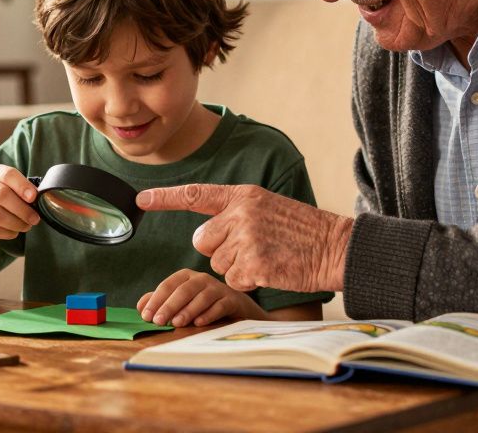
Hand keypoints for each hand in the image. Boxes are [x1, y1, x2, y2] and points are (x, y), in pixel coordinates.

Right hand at [0, 164, 39, 246]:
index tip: (34, 197)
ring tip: (26, 226)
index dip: (22, 185)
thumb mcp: (11, 190)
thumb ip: (24, 191)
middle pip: (1, 194)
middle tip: (35, 219)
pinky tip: (14, 232)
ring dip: (16, 223)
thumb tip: (40, 198)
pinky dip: (7, 233)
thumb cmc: (1, 201)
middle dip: (22, 209)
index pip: (8, 174)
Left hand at [137, 184, 352, 292]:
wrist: (336, 248)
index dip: (166, 197)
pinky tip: (270, 270)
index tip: (140, 198)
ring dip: (237, 268)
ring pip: (217, 264)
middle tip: (252, 248)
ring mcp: (246, 239)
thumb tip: (203, 238)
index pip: (197, 195)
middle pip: (202, 241)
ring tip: (267, 257)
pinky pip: (231, 280)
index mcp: (243, 196)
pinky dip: (248, 282)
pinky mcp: (253, 265)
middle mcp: (240, 213)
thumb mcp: (267, 208)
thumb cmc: (303, 231)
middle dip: (219, 250)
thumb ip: (235, 215)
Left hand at [137, 269, 263, 326]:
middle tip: (158, 321)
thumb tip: (140, 307)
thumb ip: (160, 301)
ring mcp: (217, 288)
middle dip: (169, 305)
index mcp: (186, 277)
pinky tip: (199, 323)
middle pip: (183, 290)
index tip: (146, 316)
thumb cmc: (202, 304)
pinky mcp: (231, 300)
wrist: (235, 306)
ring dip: (187, 310)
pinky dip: (208, 314)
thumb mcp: (181, 301)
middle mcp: (201, 279)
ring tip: (176, 323)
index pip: (168, 285)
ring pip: (201, 297)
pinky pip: (219, 306)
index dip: (156, 300)